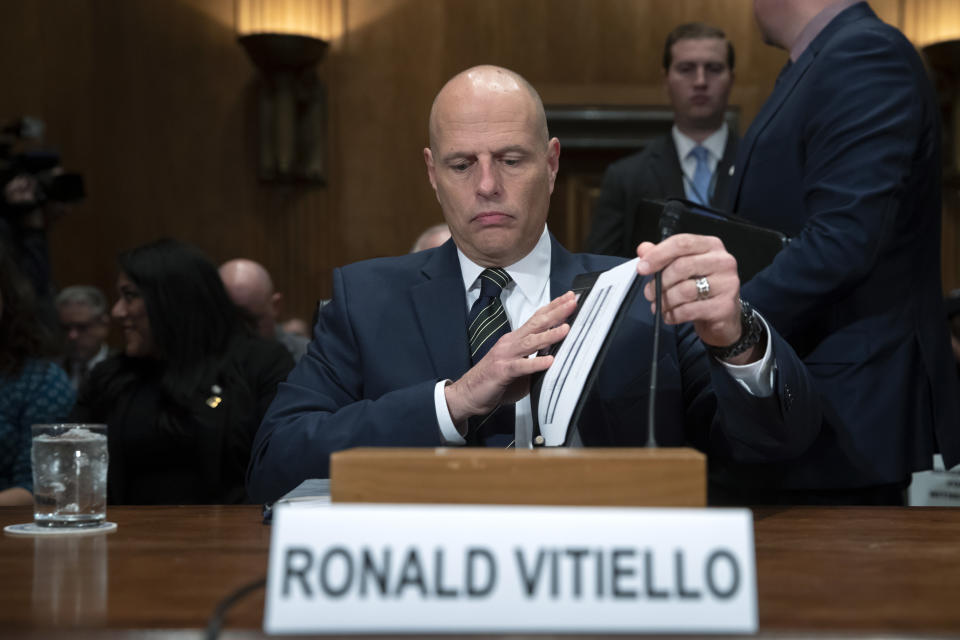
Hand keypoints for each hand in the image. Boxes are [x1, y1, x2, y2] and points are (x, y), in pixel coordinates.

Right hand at [444, 291, 576, 423]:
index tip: (569, 298)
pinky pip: (521, 366)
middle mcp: (510, 343)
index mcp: (515, 340)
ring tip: (565, 329)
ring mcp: (505, 356)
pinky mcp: (502, 371)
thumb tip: (558, 359)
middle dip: (556, 312)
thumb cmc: (493, 380)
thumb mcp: (519, 368)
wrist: (468, 394)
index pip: (536, 319)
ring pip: (530, 342)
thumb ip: (536, 361)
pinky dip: (535, 363)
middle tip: (572, 302)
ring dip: (549, 334)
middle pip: (536, 323)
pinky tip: (549, 361)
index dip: (553, 307)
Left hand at [636, 234, 750, 358]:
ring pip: (685, 290)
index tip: (642, 267)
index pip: (682, 243)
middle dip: (659, 282)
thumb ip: (663, 256)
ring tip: (659, 305)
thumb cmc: (702, 288)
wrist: (723, 316)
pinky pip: (690, 310)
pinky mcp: (725, 306)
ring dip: (665, 300)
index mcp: (711, 246)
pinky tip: (670, 315)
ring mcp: (727, 284)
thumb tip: (644, 249)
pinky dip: (673, 314)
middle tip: (649, 292)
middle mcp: (723, 261)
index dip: (658, 255)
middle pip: (681, 266)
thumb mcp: (683, 269)